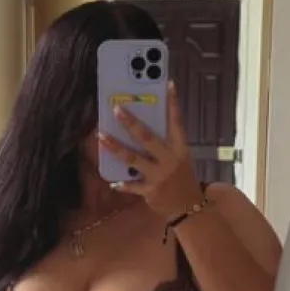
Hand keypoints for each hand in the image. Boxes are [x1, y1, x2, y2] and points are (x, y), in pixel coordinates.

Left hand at [97, 81, 203, 220]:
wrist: (188, 206)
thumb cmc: (182, 178)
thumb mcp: (180, 157)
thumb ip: (165, 144)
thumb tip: (141, 127)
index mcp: (179, 148)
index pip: (176, 122)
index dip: (173, 103)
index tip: (167, 84)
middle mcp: (169, 160)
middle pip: (147, 138)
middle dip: (131, 123)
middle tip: (116, 109)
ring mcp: (158, 175)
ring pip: (133, 159)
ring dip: (115, 147)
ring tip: (100, 137)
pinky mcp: (150, 191)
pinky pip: (132, 186)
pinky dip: (122, 184)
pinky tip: (112, 181)